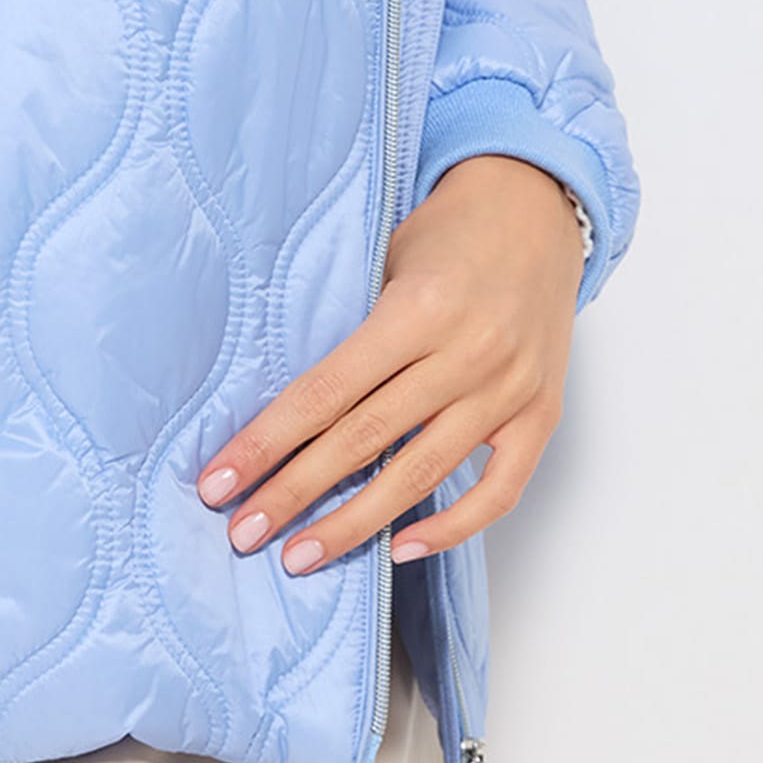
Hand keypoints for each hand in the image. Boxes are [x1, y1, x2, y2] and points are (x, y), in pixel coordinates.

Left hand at [192, 153, 585, 572]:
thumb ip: (355, 332)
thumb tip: (287, 410)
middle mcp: (466, 354)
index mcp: (418, 309)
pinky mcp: (542, 415)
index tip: (220, 481)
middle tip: (245, 533)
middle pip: (364, 440)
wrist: (536, 207)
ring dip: (356, 523)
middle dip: (296, 493)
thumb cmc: (448, 230)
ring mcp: (508, 390)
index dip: (268, 443)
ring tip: (303, 556)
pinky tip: (401, 549)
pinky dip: (453, 528)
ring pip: (422, 474)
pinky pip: (498, 489)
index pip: (325, 393)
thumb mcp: (390, 258)